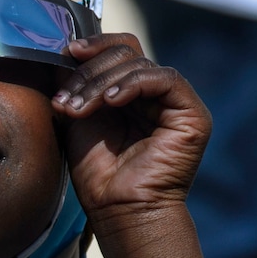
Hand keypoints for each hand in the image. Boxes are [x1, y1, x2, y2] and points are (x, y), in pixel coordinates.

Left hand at [52, 33, 210, 221]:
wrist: (118, 210)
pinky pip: (165, 79)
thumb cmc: (98, 174)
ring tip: (79, 109)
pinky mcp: (192, 115)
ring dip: (102, 83)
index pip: (118, 51)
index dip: (94, 46)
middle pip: (126, 53)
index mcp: (131, 93)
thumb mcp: (77, 119)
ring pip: (139, 64)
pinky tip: (111, 102)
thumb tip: (64, 51)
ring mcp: (175, 103)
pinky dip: (134, 84)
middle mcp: (154, 94)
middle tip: (66, 99)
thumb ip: (74, 84)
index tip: (66, 52)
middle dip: (90, 72)